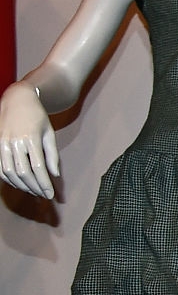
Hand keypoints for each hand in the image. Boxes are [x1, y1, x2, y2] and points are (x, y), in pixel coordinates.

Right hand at [0, 81, 59, 197]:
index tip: (50, 194)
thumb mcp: (49, 133)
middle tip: (43, 196)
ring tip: (32, 191)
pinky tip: (18, 183)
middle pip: (23, 172)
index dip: (44, 183)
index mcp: (30, 138)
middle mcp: (14, 141)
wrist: (17, 99)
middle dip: (34, 187)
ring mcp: (2, 142)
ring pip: (9, 171)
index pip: (38, 167)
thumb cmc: (37, 116)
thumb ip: (52, 155)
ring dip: (21, 185)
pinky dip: (8, 178)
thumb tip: (55, 175)